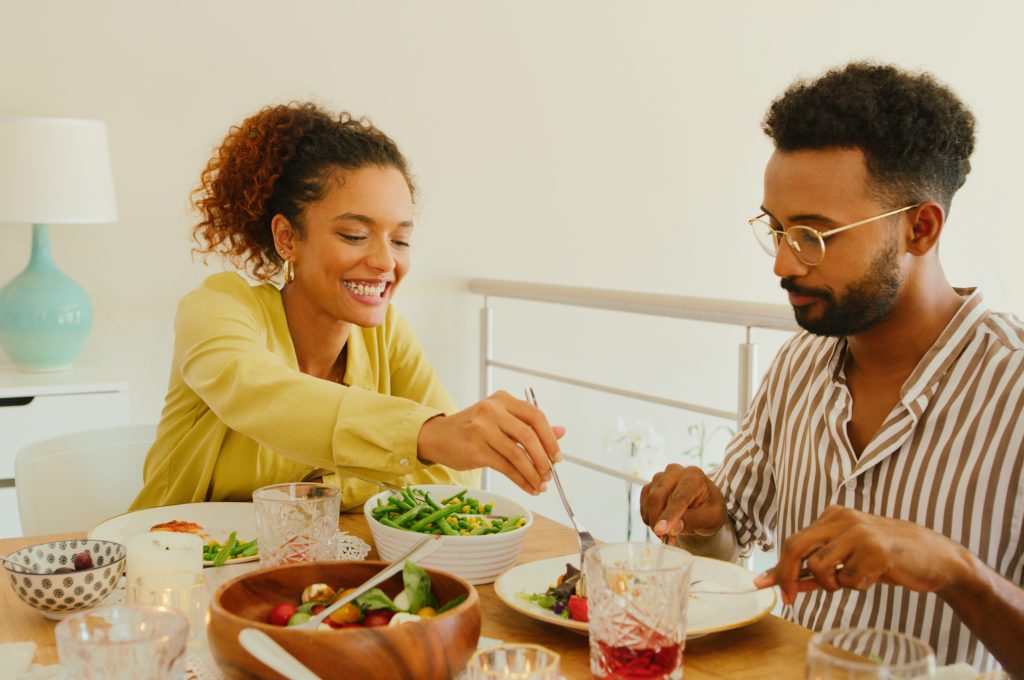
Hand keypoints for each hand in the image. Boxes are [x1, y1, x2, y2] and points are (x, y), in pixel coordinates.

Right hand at [416, 390, 565, 494]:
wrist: (437, 436)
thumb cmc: (472, 428)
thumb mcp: (500, 420)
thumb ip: (529, 425)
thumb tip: (561, 432)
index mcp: (502, 399)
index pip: (535, 415)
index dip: (550, 437)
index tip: (557, 456)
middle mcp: (492, 410)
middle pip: (529, 436)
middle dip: (544, 459)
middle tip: (550, 474)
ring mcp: (482, 430)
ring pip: (518, 455)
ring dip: (533, 473)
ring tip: (540, 484)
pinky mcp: (475, 450)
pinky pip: (505, 467)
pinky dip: (520, 480)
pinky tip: (527, 486)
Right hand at [639, 464, 727, 539]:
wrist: (703, 504)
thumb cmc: (710, 509)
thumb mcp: (711, 518)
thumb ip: (694, 521)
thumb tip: (673, 529)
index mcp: (694, 476)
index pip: (679, 497)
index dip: (669, 515)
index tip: (662, 531)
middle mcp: (675, 471)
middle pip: (658, 497)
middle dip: (658, 521)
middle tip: (666, 539)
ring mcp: (660, 477)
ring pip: (648, 501)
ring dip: (654, 521)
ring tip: (668, 533)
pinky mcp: (651, 485)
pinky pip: (643, 504)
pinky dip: (649, 518)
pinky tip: (661, 524)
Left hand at [754, 505, 971, 604]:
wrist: (936, 558)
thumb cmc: (888, 559)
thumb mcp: (848, 559)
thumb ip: (817, 568)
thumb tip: (782, 582)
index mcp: (834, 516)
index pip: (794, 541)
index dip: (780, 567)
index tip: (765, 585)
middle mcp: (843, 518)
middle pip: (797, 547)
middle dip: (788, 576)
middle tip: (790, 598)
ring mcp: (859, 532)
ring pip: (821, 567)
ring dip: (833, 584)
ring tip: (855, 579)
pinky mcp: (875, 550)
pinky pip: (848, 579)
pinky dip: (857, 586)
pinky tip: (875, 576)